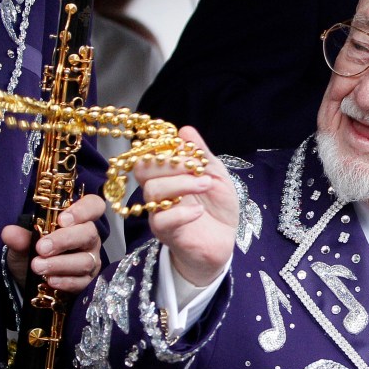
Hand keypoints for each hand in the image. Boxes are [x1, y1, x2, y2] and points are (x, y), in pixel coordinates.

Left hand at [1, 194, 104, 293]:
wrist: (30, 280)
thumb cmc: (33, 253)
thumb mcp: (22, 243)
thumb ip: (20, 237)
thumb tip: (9, 232)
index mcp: (78, 221)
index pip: (93, 206)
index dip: (83, 210)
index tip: (61, 219)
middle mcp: (89, 238)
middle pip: (89, 234)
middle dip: (64, 240)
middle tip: (42, 247)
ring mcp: (91, 260)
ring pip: (85, 260)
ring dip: (60, 264)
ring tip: (38, 266)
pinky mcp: (87, 281)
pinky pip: (82, 282)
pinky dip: (65, 281)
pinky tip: (50, 280)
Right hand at [134, 126, 238, 286]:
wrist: (225, 239)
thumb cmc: (218, 206)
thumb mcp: (217, 175)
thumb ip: (201, 154)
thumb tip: (185, 129)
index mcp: (166, 174)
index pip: (149, 154)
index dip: (166, 148)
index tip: (191, 153)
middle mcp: (158, 191)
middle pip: (143, 169)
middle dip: (172, 164)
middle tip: (199, 170)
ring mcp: (159, 211)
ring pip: (152, 191)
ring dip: (181, 184)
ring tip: (205, 186)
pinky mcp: (166, 233)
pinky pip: (161, 220)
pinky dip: (182, 212)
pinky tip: (199, 211)